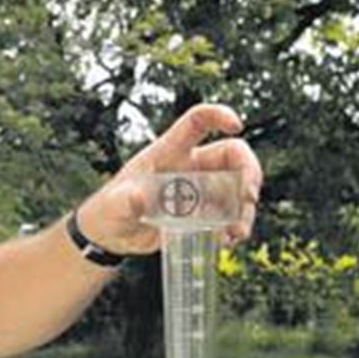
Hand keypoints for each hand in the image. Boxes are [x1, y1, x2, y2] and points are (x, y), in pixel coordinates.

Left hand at [76, 103, 262, 254]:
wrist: (110, 236)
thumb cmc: (109, 210)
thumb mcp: (115, 204)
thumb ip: (127, 200)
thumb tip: (139, 197)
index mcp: (169, 152)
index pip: (197, 122)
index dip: (218, 116)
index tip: (236, 125)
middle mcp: (191, 166)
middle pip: (232, 155)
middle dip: (249, 171)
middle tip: (249, 197)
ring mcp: (200, 190)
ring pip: (237, 188)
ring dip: (244, 209)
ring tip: (235, 233)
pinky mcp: (203, 213)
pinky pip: (230, 215)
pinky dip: (235, 227)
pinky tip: (226, 241)